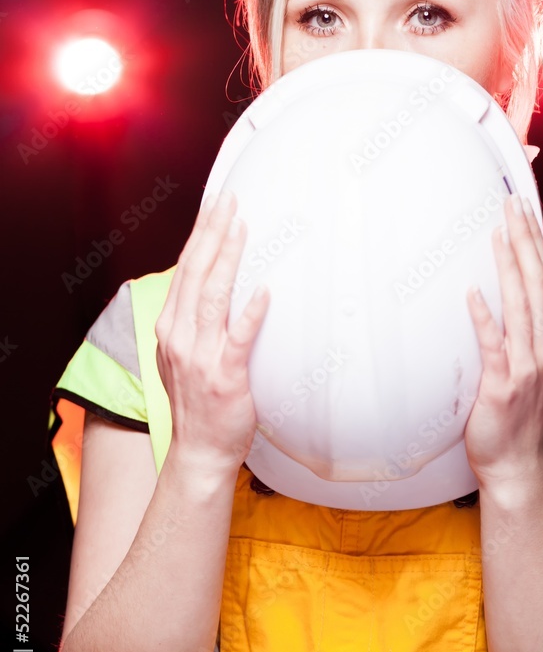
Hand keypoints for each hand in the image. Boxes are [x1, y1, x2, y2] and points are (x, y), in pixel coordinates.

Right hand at [155, 190, 269, 469]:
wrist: (199, 451)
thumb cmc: (199, 402)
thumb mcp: (183, 355)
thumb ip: (193, 321)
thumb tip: (212, 285)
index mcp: (170, 328)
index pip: (185, 270)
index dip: (200, 235)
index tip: (214, 205)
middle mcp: (179, 337)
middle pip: (196, 274)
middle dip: (212, 233)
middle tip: (229, 200)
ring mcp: (200, 357)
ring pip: (213, 297)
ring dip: (228, 259)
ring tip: (242, 228)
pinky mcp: (225, 377)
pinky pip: (239, 339)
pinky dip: (250, 312)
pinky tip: (264, 290)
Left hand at [464, 193, 542, 489]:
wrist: (515, 461)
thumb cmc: (516, 412)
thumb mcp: (531, 365)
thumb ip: (526, 330)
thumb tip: (508, 293)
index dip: (536, 245)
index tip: (526, 212)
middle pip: (536, 284)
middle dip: (525, 241)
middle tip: (512, 205)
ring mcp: (528, 366)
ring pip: (520, 306)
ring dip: (508, 267)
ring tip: (498, 234)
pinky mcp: (503, 385)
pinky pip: (494, 345)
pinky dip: (485, 318)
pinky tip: (473, 294)